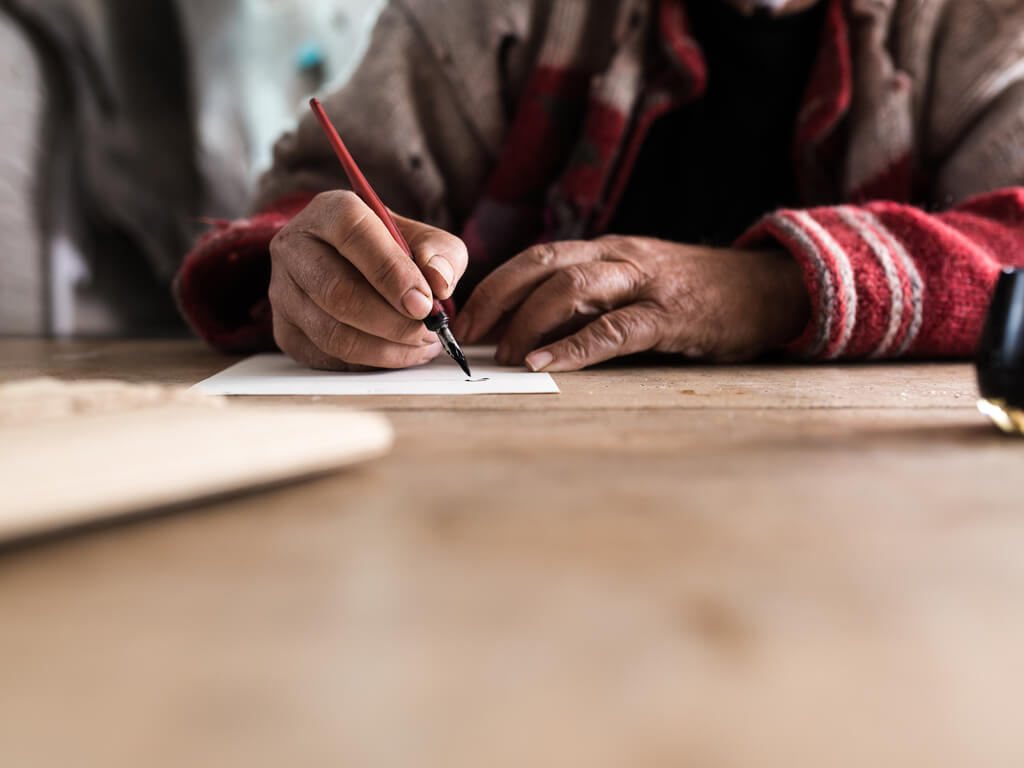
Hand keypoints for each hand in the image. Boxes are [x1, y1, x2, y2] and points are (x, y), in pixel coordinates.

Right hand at [269, 190, 467, 369]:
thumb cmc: (390, 250)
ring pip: (332, 333)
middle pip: (338, 293)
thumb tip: (439, 283)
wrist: (351, 266)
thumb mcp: (423, 239)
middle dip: (393, 322)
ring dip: (385, 349)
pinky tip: (397, 353)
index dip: (392, 273)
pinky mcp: (285, 330)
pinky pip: (327, 357)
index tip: (424, 303)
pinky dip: (369, 363)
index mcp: (329, 212)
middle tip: (428, 331)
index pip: (354, 234)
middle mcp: (295, 248)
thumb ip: (441, 254)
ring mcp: (282, 291)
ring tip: (420, 345)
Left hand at [452, 236, 809, 370]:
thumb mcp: (635, 286)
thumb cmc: (693, 294)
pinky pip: (615, 328)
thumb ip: (590, 301)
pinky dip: (575, 347)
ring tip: (504, 356)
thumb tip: (529, 331)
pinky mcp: (671, 315)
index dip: (494, 286)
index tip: (465, 318)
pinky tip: (546, 363)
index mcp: (605, 250)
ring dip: (528, 322)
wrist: (767, 288)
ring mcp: (645, 282)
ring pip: (571, 287)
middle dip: (496, 299)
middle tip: (469, 337)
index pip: (535, 257)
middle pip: (541, 265)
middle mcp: (618, 257)